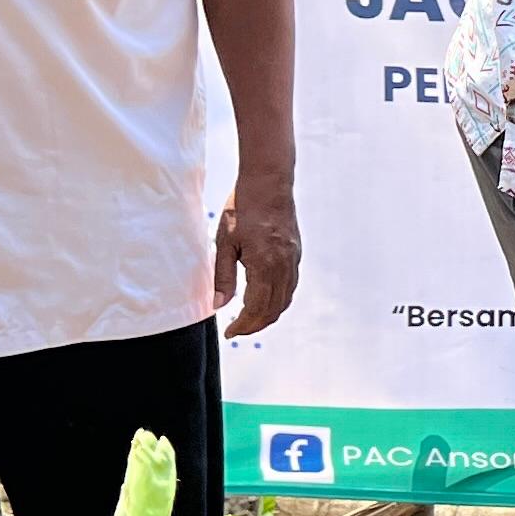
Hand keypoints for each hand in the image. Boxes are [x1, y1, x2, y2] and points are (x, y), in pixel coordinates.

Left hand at [215, 178, 301, 337]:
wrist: (269, 182)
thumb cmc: (242, 209)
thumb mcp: (225, 242)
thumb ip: (223, 276)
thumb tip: (218, 305)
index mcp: (264, 264)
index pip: (256, 308)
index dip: (243, 325)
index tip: (229, 332)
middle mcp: (283, 266)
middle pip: (274, 309)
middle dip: (255, 325)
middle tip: (237, 330)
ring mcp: (293, 260)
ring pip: (285, 299)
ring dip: (269, 315)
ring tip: (250, 320)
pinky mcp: (296, 253)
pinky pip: (291, 286)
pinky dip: (279, 300)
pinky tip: (266, 299)